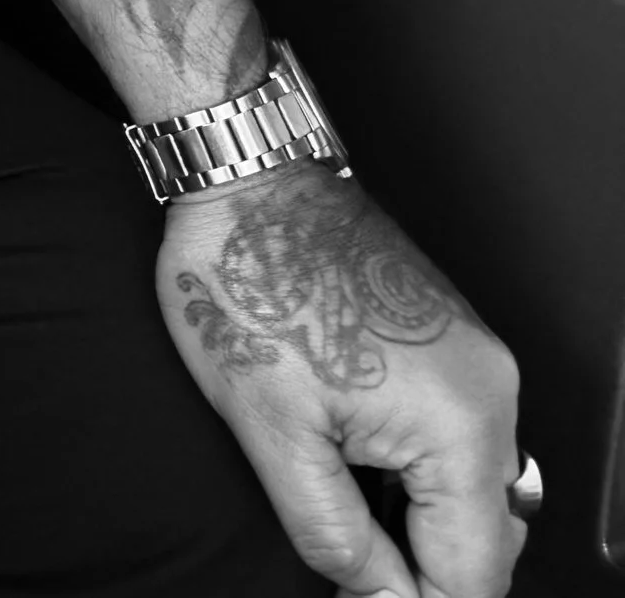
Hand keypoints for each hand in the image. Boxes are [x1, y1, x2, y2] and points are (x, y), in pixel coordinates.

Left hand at [158, 167, 522, 596]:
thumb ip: (336, 538)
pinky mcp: (455, 342)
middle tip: (347, 566)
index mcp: (460, 425)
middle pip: (482, 541)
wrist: (246, 178)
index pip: (472, 575)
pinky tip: (356, 459)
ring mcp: (478, 362)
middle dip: (418, 568)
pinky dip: (417, 471)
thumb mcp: (273, 434)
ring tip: (343, 503)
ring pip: (471, 493)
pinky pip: (459, 440)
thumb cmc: (248, 281)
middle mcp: (491, 393)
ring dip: (417, 521)